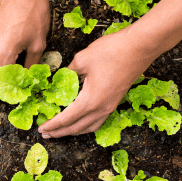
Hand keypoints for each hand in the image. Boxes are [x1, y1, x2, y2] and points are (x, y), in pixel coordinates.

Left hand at [38, 28, 155, 137]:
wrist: (140, 47)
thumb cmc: (112, 51)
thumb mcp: (82, 59)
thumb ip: (68, 71)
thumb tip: (60, 77)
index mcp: (90, 101)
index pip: (66, 119)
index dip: (52, 125)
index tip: (41, 128)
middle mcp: (101, 108)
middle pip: (76, 128)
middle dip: (59, 132)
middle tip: (45, 134)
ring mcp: (110, 106)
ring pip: (89, 127)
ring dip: (73, 131)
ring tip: (61, 131)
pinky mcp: (116, 101)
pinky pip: (98, 121)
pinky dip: (86, 125)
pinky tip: (81, 121)